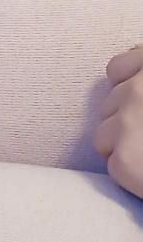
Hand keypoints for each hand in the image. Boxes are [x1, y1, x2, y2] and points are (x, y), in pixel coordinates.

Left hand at [94, 47, 142, 198]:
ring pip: (104, 135)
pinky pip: (113, 166)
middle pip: (110, 104)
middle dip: (127, 121)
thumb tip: (136, 65)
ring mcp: (128, 122)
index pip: (118, 69)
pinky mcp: (126, 159)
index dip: (129, 90)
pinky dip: (132, 176)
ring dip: (124, 147)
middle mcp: (138, 90)